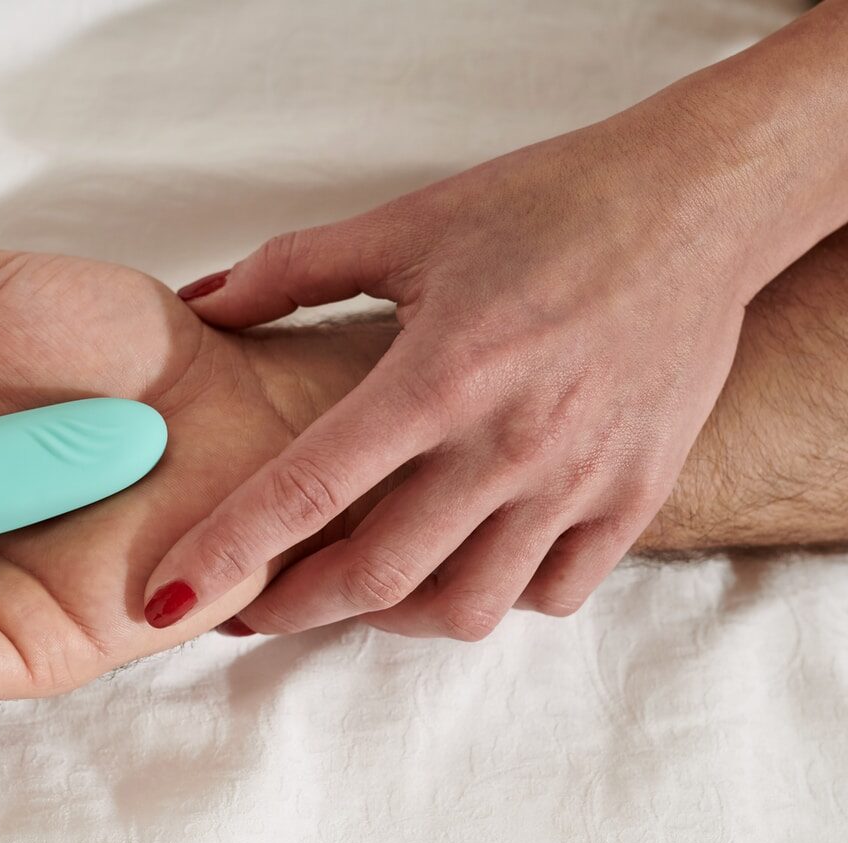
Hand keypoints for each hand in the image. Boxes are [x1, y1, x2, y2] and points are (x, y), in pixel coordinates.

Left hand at [141, 94, 779, 640]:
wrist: (698, 205)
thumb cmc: (548, 206)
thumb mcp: (408, 225)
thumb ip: (291, 270)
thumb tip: (200, 306)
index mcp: (440, 375)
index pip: (306, 490)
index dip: (227, 554)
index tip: (165, 598)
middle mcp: (510, 445)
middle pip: (379, 577)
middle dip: (297, 608)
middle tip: (255, 608)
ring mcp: (580, 483)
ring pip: (468, 607)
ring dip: (393, 616)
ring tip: (359, 586)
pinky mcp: (635, 499)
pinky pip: (554, 595)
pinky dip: (498, 596)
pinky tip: (465, 561)